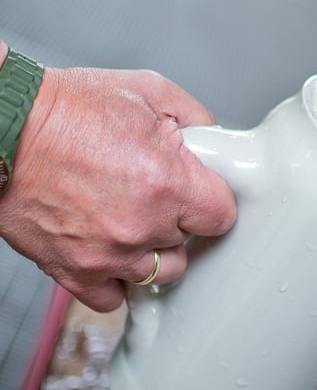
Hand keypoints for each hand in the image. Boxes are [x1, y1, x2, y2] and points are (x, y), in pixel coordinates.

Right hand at [0, 61, 236, 311]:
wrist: (1, 127)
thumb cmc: (65, 108)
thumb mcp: (148, 91)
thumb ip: (195, 119)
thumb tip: (215, 141)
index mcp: (168, 182)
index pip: (222, 216)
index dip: (212, 200)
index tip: (200, 192)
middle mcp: (142, 225)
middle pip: (189, 244)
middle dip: (178, 220)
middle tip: (155, 195)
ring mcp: (107, 254)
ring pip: (158, 274)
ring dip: (152, 251)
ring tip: (132, 221)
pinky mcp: (73, 270)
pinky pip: (112, 298)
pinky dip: (115, 279)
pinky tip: (111, 251)